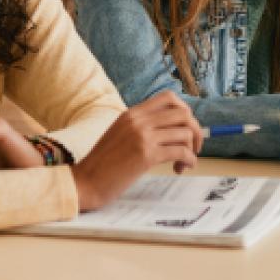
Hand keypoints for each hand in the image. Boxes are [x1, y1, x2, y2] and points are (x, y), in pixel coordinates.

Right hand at [70, 91, 203, 210]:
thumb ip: (141, 128)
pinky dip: (189, 160)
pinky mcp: (146, 155)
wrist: (85, 182)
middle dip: (195, 130)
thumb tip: (173, 130)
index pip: (168, 97)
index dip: (184, 111)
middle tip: (193, 147)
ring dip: (191, 149)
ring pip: (185, 132)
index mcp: (132, 113)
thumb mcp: (120, 135)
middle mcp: (138, 120)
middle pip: (183, 113)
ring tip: (183, 163)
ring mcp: (142, 136)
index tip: (185, 128)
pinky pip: (181, 151)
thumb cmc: (103, 164)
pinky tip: (181, 168)